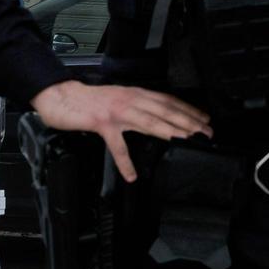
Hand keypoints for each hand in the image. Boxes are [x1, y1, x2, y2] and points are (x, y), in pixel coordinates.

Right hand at [31, 80, 211, 182]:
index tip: (204, 118)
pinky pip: (117, 146)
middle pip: (165, 110)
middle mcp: (131, 99)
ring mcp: (117, 111)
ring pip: (150, 122)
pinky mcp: (102, 123)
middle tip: (205, 131)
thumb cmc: (91, 100)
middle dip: (188, 121)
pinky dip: (125, 162)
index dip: (188, 109)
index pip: (168, 101)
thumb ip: (137, 105)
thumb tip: (157, 117)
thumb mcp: (119, 97)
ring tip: (186, 141)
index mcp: (136, 93)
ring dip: (170, 132)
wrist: (63, 96)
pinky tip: (132, 175)